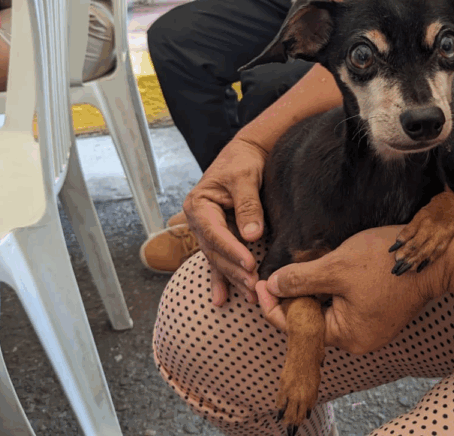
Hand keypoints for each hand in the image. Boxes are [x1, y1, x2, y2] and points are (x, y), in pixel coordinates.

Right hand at [183, 136, 266, 305]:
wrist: (246, 153)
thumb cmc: (244, 161)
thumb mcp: (246, 177)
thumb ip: (248, 205)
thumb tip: (251, 236)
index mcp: (199, 204)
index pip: (214, 233)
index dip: (231, 250)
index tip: (249, 264)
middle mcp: (198, 221)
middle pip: (215, 251)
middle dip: (234, 270)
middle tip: (254, 286)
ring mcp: (207, 231)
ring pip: (218, 259)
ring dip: (233, 278)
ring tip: (249, 295)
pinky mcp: (219, 236)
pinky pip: (219, 260)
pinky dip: (222, 279)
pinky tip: (221, 299)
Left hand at [255, 226, 446, 354]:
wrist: (435, 258)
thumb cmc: (386, 262)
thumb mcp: (336, 267)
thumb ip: (301, 280)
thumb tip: (271, 287)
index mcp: (347, 336)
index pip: (297, 327)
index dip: (274, 306)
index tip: (258, 284)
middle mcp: (359, 339)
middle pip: (312, 320)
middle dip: (293, 296)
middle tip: (275, 273)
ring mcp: (371, 327)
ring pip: (328, 310)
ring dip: (312, 290)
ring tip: (297, 268)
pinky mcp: (379, 313)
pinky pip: (344, 305)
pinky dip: (330, 290)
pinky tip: (322, 270)